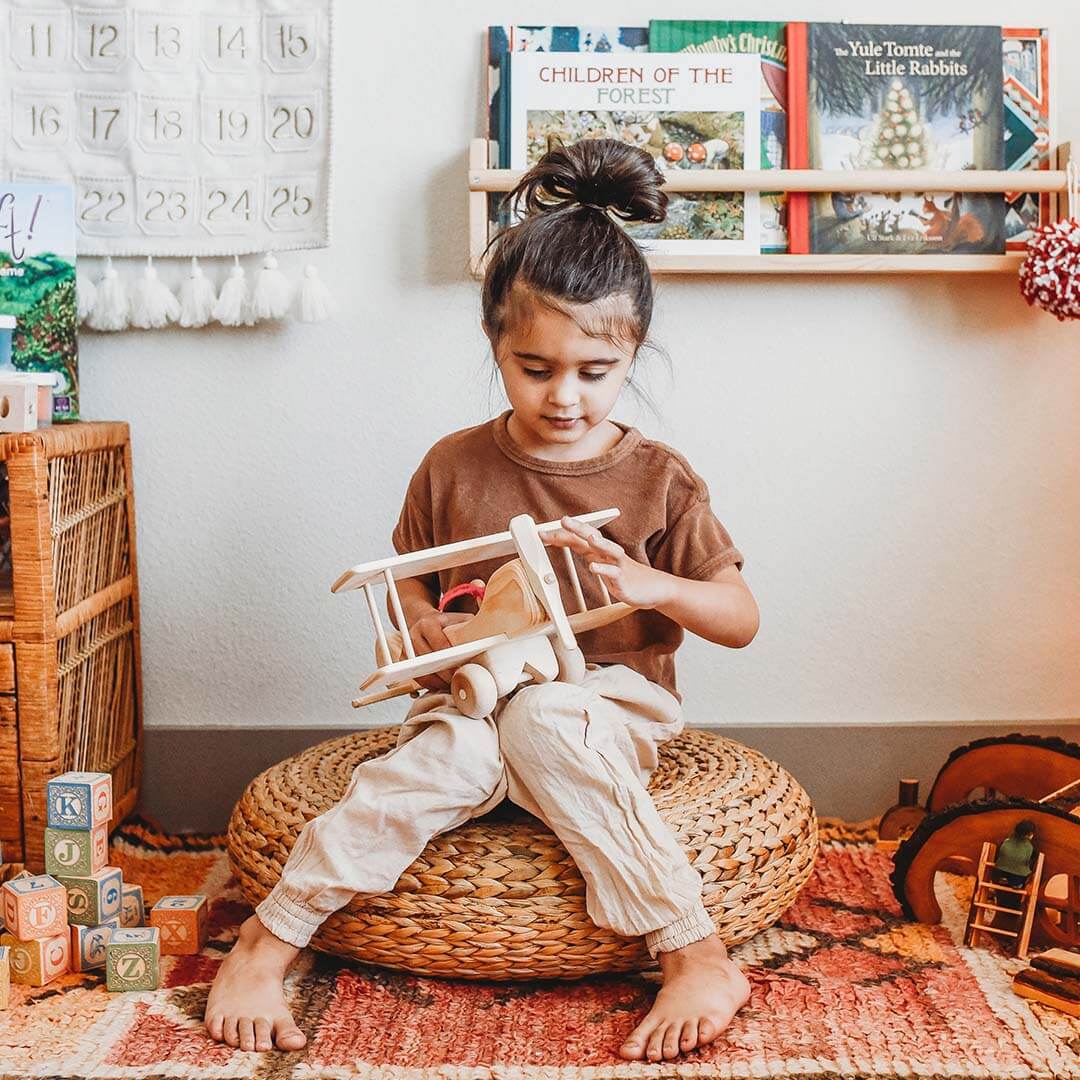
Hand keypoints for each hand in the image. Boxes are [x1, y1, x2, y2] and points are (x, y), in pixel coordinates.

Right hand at [407, 610, 472, 691]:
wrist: (421, 621)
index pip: (440, 645)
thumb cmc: (445, 622)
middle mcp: (413, 636)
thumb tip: (491, 635)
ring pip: (422, 673)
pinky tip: (444, 687)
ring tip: (454, 687)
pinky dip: (431, 684)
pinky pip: (417, 678)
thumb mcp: (458, 618)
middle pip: (430, 661)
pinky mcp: (403, 662)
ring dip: (439, 682)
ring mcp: (406, 650)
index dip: (452, 659)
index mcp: (427, 624)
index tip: (464, 668)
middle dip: (447, 674)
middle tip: (462, 681)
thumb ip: (471, 625)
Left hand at [543, 516, 672, 609]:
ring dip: (597, 542)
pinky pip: (613, 572)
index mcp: (600, 551)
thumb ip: (590, 555)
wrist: (655, 589)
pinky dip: (603, 569)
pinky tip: (593, 567)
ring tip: (586, 535)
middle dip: (577, 528)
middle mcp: (608, 554)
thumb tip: (573, 546)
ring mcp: (618, 565)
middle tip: (563, 520)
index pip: (578, 539)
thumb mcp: (605, 564)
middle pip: (592, 536)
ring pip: (607, 549)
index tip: (542, 533)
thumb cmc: (626, 576)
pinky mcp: (623, 579)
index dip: (561, 535)